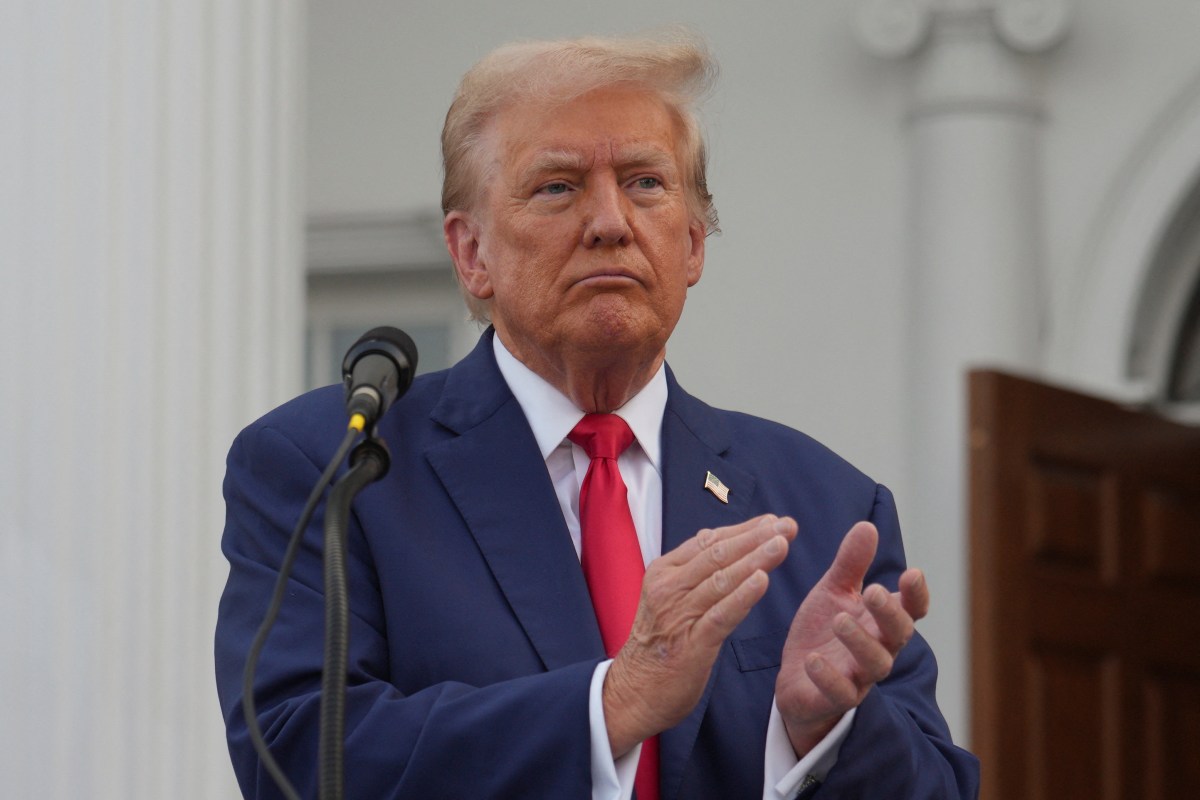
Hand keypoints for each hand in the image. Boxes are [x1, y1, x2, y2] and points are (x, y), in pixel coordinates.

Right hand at [603, 515, 797, 755]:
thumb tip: (721, 541)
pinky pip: (721, 615)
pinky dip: (742, 596)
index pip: (708, 542)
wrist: (632, 693)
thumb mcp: (668, 598)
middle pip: (718, 555)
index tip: (773, 521)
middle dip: (756, 538)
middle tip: (787, 526)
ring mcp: (679, 615)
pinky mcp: (692, 644)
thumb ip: (694, 573)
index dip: (743, 529)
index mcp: (664, 572)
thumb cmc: (658, 644)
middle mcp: (669, 588)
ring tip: (781, 544)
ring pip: (722, 580)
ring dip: (755, 559)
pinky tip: (762, 581)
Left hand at [775, 521, 928, 754]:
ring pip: (874, 664)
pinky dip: (829, 677)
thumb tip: (867, 525)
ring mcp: (860, 676)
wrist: (797, 678)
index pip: (911, 609)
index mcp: (881, 621)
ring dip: (859, 642)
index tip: (912, 573)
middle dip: (889, 613)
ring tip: (840, 621)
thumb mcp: (833, 592)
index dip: (915, 594)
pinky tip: (813, 659)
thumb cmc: (824, 632)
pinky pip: (840, 692)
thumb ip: (851, 564)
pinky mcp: (835, 698)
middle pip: (898, 634)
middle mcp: (878, 648)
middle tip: (872, 591)